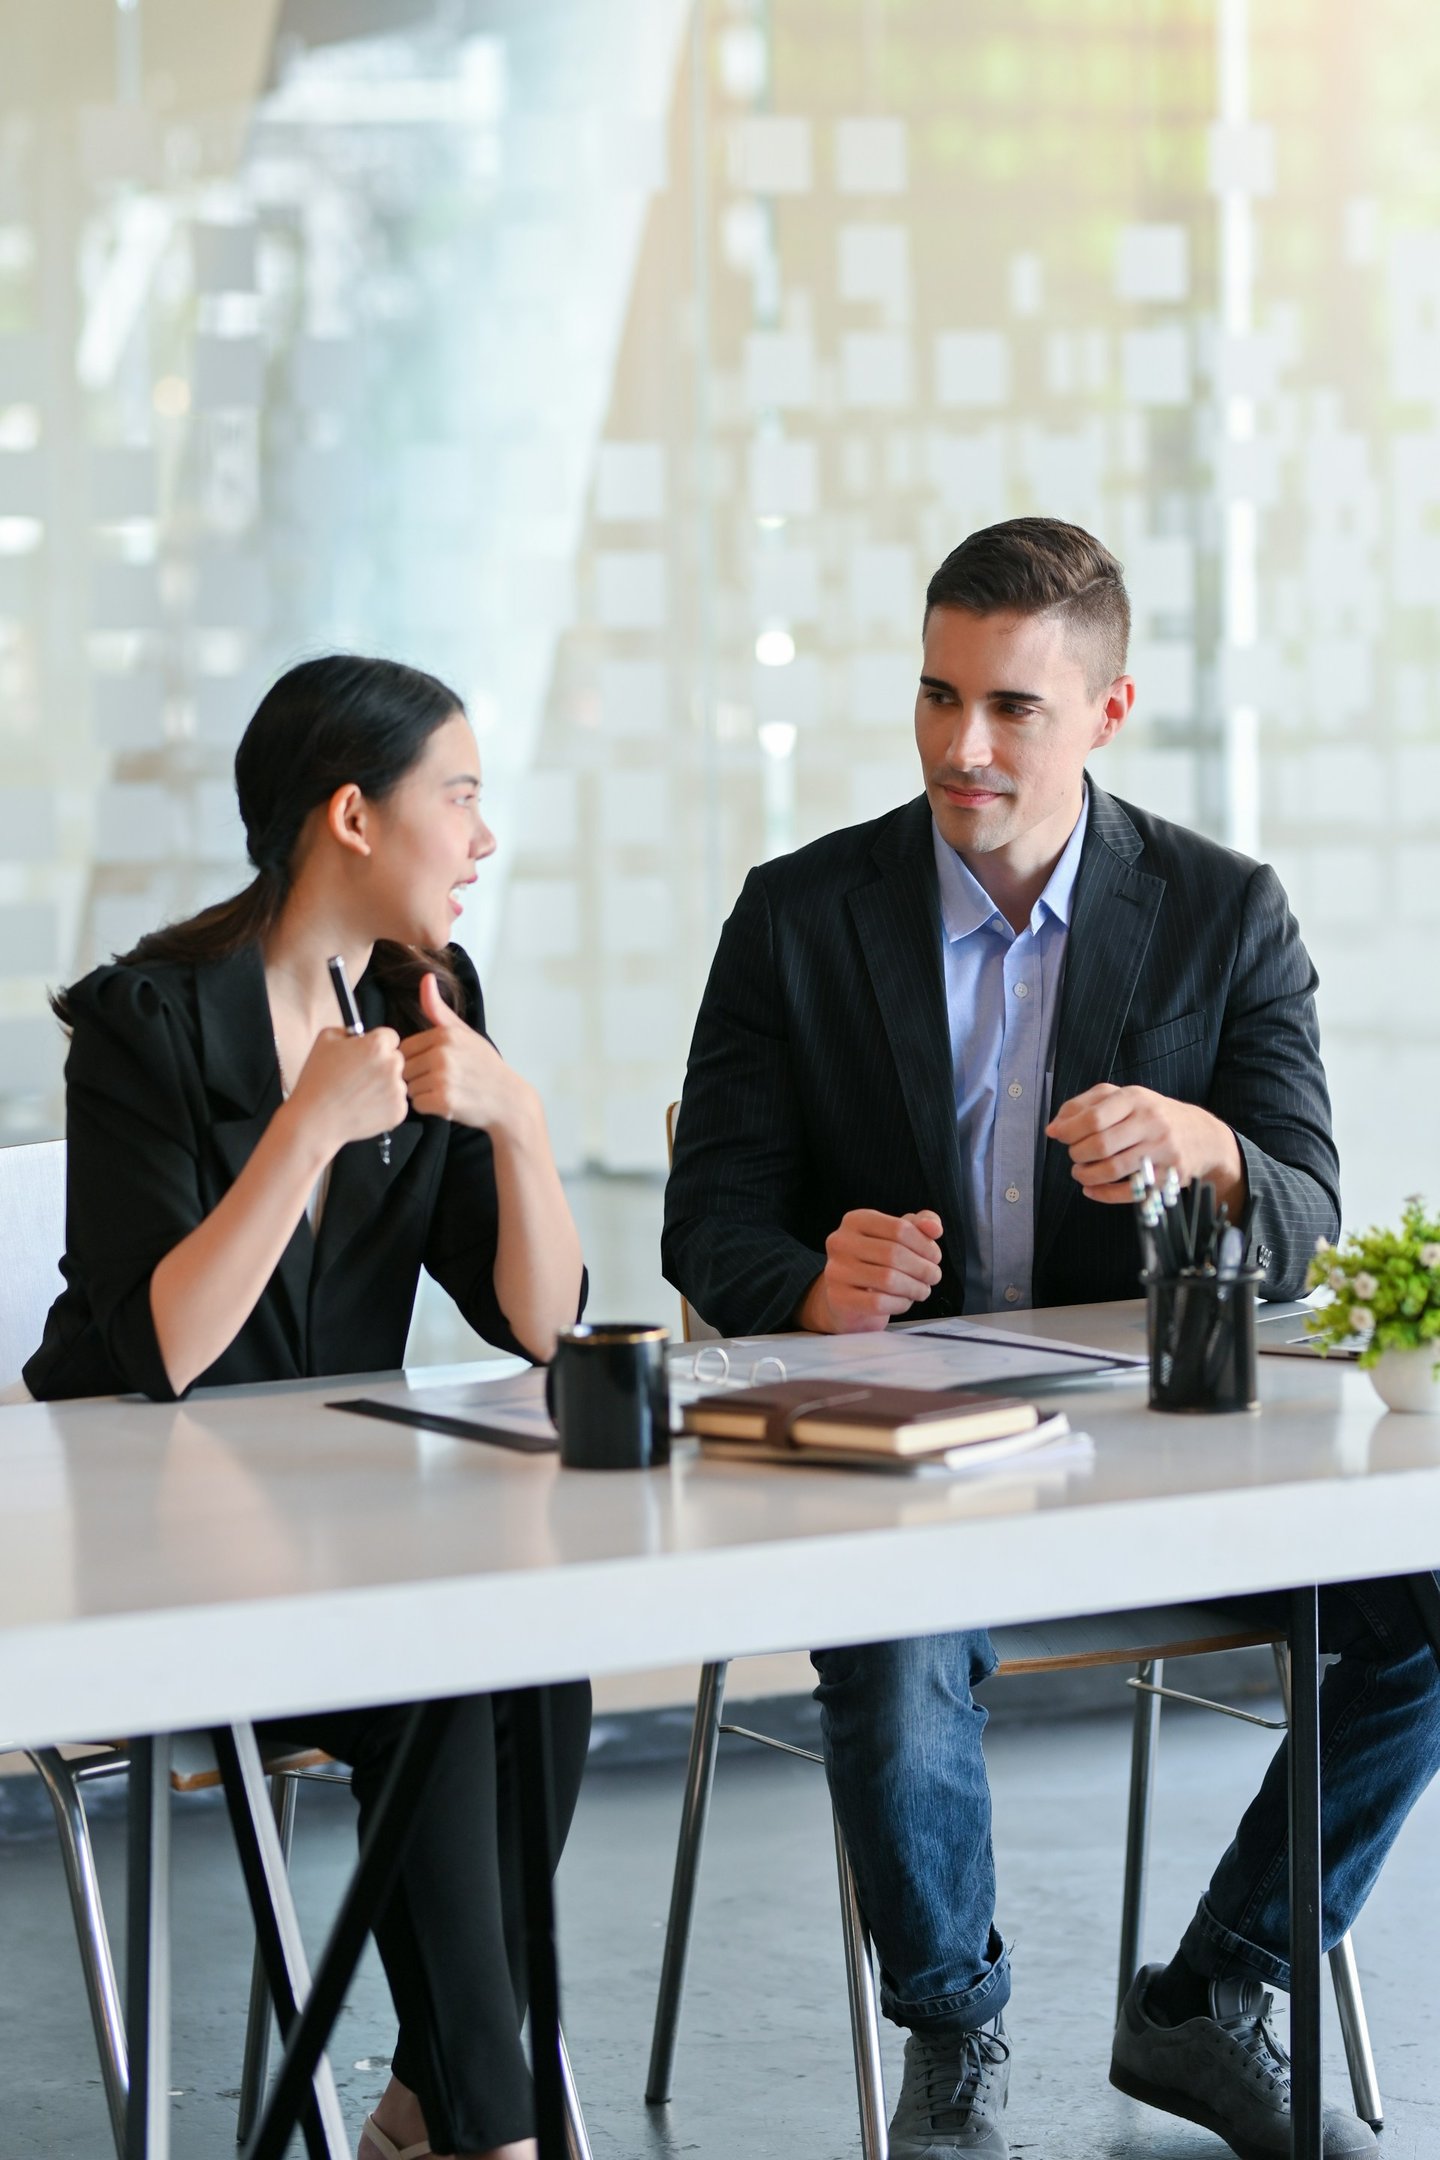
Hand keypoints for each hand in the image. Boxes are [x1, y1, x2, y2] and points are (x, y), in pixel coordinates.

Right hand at [288, 1026, 406, 1155]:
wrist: (315, 1120)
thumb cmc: (317, 1081)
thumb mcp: (324, 1040)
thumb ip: (347, 1030)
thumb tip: (359, 1033)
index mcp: (376, 1045)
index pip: (391, 1037)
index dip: (377, 1045)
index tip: (367, 1054)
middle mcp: (392, 1065)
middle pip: (396, 1059)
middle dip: (382, 1065)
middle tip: (359, 1077)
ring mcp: (397, 1090)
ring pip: (396, 1082)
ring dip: (383, 1086)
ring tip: (358, 1094)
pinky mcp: (399, 1111)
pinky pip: (396, 1103)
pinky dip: (384, 1105)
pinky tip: (363, 1107)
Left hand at [401, 972, 530, 1133]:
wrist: (508, 1099)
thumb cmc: (484, 1066)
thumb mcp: (464, 1032)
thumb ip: (438, 1009)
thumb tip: (425, 977)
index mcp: (444, 1034)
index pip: (404, 1048)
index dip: (417, 1059)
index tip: (437, 1065)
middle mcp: (442, 1054)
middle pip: (404, 1068)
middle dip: (418, 1077)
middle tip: (443, 1080)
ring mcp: (443, 1078)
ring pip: (409, 1087)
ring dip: (423, 1093)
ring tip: (448, 1090)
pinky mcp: (444, 1101)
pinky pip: (417, 1105)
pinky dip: (429, 1108)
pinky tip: (449, 1103)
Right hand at [797, 1208, 943, 1333]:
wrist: (848, 1297)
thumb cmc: (877, 1261)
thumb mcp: (898, 1236)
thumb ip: (921, 1225)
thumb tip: (933, 1227)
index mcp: (855, 1220)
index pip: (899, 1228)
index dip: (925, 1244)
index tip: (935, 1256)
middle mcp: (840, 1242)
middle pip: (894, 1253)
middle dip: (923, 1268)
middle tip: (933, 1276)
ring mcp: (836, 1270)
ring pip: (888, 1279)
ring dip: (915, 1287)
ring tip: (922, 1289)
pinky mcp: (838, 1298)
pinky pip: (878, 1302)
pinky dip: (900, 1303)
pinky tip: (905, 1301)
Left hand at [1045, 1084, 1244, 1208]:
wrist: (1202, 1136)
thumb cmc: (1152, 1115)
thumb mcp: (1123, 1098)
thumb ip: (1085, 1106)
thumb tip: (1054, 1127)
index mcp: (1135, 1098)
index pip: (1093, 1117)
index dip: (1069, 1131)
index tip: (1059, 1136)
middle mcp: (1151, 1122)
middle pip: (1100, 1145)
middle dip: (1077, 1154)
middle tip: (1075, 1155)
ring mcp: (1162, 1151)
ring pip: (1113, 1169)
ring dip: (1087, 1175)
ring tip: (1081, 1172)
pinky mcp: (1169, 1177)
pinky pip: (1129, 1191)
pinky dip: (1103, 1194)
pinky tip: (1092, 1189)